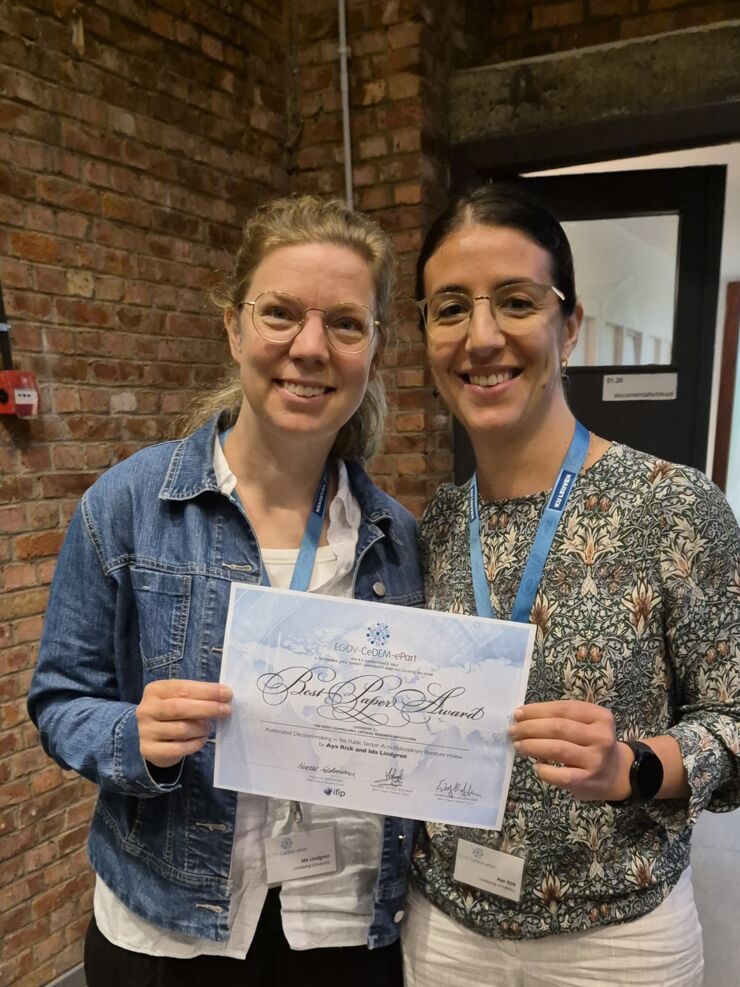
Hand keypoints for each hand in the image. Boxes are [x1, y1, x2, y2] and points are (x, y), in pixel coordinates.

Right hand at [136, 679, 232, 768]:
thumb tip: (224, 695)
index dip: (206, 691)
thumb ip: (196, 696)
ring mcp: (146, 730)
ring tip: (208, 727)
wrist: (151, 737)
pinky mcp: (149, 750)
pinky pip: (178, 748)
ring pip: (181, 729)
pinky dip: (195, 744)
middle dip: (207, 709)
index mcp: (155, 690)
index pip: (182, 688)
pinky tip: (201, 739)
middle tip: (225, 710)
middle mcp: (147, 709)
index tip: (227, 694)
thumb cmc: (171, 713)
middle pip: (179, 708)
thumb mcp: (179, 698)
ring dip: (201, 728)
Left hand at [507, 700, 631, 801]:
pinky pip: (560, 775)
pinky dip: (544, 770)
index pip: (563, 708)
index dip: (537, 710)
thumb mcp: (587, 723)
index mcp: (600, 716)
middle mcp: (601, 736)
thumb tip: (524, 717)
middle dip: (530, 727)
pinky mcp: (588, 780)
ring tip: (518, 745)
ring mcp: (595, 760)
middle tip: (513, 730)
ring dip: (532, 746)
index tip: (518, 713)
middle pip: (558, 727)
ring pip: (557, 749)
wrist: (618, 773)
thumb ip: (562, 718)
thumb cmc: (594, 743)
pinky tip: (536, 766)